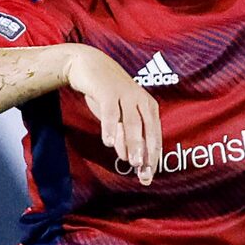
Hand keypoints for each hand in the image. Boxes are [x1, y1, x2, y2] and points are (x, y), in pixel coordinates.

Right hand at [61, 45, 162, 183]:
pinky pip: (111, 112)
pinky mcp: (109, 91)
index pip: (154, 136)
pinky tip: (108, 143)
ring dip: (132, 142)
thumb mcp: (118, 117)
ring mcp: (126, 95)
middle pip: (147, 130)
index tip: (148, 177)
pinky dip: (110, 128)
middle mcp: (141, 100)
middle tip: (143, 172)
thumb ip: (124, 137)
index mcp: (149, 107)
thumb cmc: (108, 95)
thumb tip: (129, 159)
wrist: (90, 66)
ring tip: (130, 161)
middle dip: (146, 153)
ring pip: (131, 122)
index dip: (152, 158)